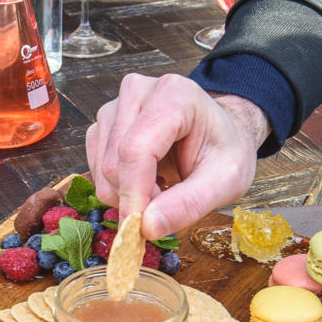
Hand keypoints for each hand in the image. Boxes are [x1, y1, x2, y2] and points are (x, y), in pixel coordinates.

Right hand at [85, 74, 267, 238]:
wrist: (219, 132)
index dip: (134, 194)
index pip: (136, 149)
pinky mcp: (104, 122)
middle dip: (136, 197)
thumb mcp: (226, 181)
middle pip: (113, 162)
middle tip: (167, 204)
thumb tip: (147, 227)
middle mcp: (138, 91)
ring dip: (127, 192)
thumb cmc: (225, 151)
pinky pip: (95, 166)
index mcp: (173, 95)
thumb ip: (190, 204)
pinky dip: (118, 185)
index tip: (140, 230)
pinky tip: (145, 179)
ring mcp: (116, 105)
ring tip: (161, 186)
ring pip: (101, 168)